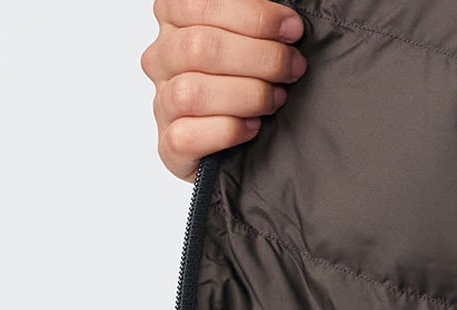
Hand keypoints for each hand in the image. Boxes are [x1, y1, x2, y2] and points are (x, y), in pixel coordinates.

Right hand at [141, 0, 308, 181]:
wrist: (242, 147)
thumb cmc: (250, 83)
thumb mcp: (252, 40)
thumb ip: (256, 23)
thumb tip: (287, 18)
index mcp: (175, 19)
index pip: (201, 4)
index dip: (254, 16)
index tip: (292, 29)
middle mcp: (162, 57)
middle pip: (201, 47)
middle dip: (261, 57)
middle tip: (293, 68)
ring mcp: (163, 102)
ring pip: (193, 92)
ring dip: (248, 95)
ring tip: (277, 98)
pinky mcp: (170, 145)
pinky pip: (187, 136)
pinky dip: (227, 131)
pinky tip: (253, 128)